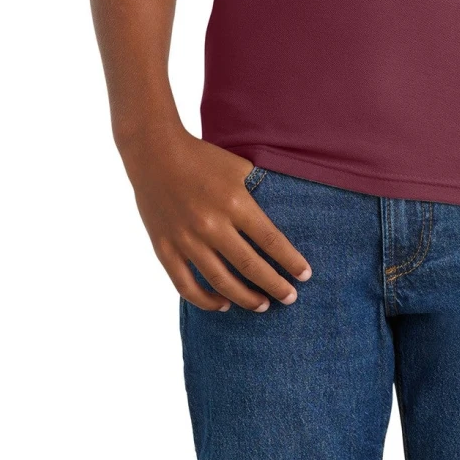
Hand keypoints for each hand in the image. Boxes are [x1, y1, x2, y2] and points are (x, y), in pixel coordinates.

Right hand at [123, 126, 311, 312]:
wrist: (155, 153)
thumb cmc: (201, 158)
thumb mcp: (238, 166)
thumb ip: (259, 188)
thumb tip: (283, 209)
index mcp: (235, 202)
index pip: (271, 240)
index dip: (290, 261)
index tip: (305, 275)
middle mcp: (212, 225)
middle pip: (250, 267)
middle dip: (275, 286)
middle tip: (290, 298)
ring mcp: (186, 240)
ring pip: (221, 282)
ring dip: (245, 299)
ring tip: (262, 305)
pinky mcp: (165, 249)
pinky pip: (186, 286)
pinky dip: (206, 301)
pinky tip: (222, 305)